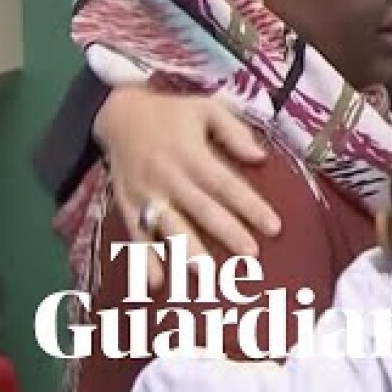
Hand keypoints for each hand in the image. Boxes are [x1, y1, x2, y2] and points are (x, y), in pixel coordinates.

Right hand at [93, 87, 279, 287]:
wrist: (117, 110)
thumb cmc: (172, 110)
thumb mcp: (207, 108)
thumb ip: (235, 132)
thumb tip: (261, 157)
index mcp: (190, 154)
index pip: (226, 185)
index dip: (250, 206)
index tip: (274, 227)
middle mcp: (168, 177)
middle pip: (201, 210)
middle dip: (227, 233)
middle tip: (251, 255)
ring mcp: (145, 194)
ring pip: (169, 228)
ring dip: (187, 252)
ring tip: (207, 275)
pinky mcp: (127, 205)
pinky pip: (136, 236)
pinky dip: (144, 260)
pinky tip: (156, 284)